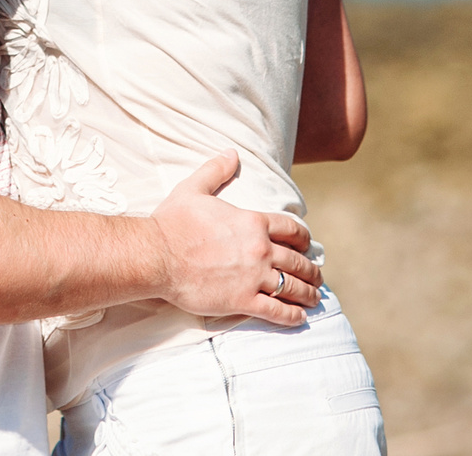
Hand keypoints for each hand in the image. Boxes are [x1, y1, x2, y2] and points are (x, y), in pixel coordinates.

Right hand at [148, 151, 322, 325]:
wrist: (155, 255)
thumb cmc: (172, 223)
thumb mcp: (194, 189)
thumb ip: (216, 170)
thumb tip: (232, 153)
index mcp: (252, 223)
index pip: (291, 229)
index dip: (304, 238)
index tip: (308, 245)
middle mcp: (259, 249)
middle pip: (297, 261)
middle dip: (311, 269)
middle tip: (316, 276)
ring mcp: (253, 277)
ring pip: (292, 287)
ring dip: (308, 293)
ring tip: (314, 298)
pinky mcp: (242, 300)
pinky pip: (276, 311)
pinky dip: (291, 316)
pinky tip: (299, 318)